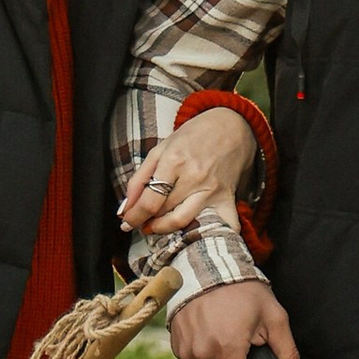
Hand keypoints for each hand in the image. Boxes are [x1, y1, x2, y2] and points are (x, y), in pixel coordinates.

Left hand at [120, 107, 256, 235]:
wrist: (231, 126)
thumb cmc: (194, 136)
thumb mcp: (161, 149)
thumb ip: (140, 177)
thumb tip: (126, 206)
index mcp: (174, 162)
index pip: (150, 201)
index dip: (134, 217)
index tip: (127, 222)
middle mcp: (194, 178)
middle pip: (164, 213)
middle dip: (147, 221)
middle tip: (142, 221)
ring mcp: (212, 190)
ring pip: (185, 222)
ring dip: (166, 229)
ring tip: (158, 225)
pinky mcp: (228, 197)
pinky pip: (224, 223)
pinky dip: (215, 233)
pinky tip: (199, 232)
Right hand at [170, 276, 303, 358]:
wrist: (207, 266)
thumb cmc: (244, 291)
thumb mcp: (275, 318)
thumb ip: (287, 354)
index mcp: (228, 349)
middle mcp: (202, 353)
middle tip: (246, 353)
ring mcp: (186, 349)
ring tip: (229, 337)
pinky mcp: (177, 345)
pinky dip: (206, 354)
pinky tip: (213, 333)